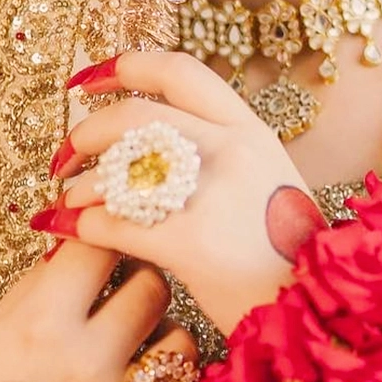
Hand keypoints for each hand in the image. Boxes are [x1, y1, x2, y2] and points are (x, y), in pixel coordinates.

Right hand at [0, 240, 196, 381]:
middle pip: (151, 286)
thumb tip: (81, 247)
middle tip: (117, 298)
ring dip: (161, 336)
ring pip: (180, 340)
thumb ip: (41, 287)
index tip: (98, 251)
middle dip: (135, 284)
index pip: (101, 247)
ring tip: (131, 349)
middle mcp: (86, 361)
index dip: (100, 241)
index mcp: (40, 322)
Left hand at [41, 51, 328, 335]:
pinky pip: (112, 222)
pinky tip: (64, 233)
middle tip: (66, 156)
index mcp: (252, 131)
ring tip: (69, 201)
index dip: (124, 67)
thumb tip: (155, 148)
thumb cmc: (287, 260)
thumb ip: (222, 158)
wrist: (317, 314)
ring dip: (80, 184)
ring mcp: (214, 193)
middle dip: (87, 132)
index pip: (178, 71)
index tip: (86, 82)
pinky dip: (79, 227)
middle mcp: (235, 150)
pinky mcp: (191, 242)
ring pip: (119, 167)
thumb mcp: (268, 186)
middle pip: (135, 115)